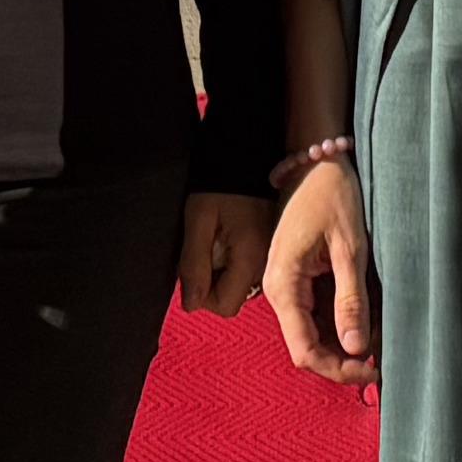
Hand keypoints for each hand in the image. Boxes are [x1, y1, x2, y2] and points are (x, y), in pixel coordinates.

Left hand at [172, 190, 269, 316]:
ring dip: (221, 271)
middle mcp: (267, 263)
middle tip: (204, 247)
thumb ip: (193, 263)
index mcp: (251, 258)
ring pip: (239, 285)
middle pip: (233, 298)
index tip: (193, 267)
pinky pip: (246, 270)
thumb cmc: (220, 182)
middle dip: (211, 282)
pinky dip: (231, 262)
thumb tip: (190, 304)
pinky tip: (226, 237)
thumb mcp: (198, 220)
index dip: (202, 296)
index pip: (225, 306)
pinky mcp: (270, 248)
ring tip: (215, 239)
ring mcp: (271, 256)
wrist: (246, 155)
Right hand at [259, 158, 378, 385]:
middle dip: (345, 359)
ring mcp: (288, 284)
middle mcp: (280, 291)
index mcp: (284, 286)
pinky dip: (342, 321)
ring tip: (382, 336)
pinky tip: (370, 317)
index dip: (337, 369)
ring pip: (314, 332)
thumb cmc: (332, 195)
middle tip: (383, 359)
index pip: (305, 351)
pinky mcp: (299, 277)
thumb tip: (356, 349)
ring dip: (345, 341)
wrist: (317, 159)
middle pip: (308, 346)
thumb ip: (351, 300)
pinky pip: (318, 312)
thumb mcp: (349, 248)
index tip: (373, 371)